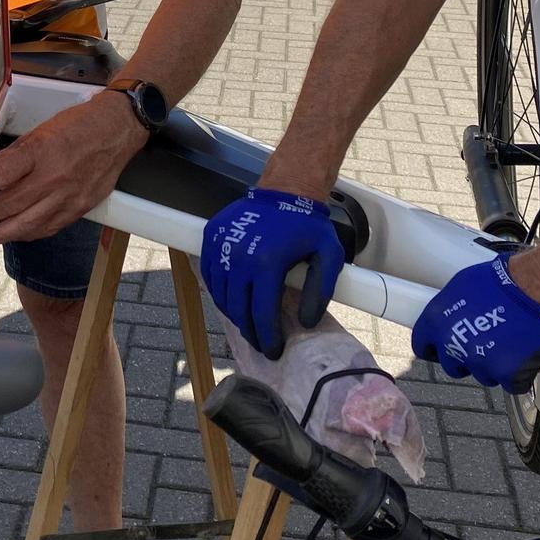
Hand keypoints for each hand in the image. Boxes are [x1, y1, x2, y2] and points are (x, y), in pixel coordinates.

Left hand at [0, 93, 145, 246]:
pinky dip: (27, 234)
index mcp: (40, 151)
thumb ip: (8, 155)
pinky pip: (47, 228)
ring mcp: (67, 196)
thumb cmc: (78, 126)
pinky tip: (13, 235)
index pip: (0, 176)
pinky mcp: (79, 208)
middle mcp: (53, 176)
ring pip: (27, 224)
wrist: (117, 130)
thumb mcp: (37, 133)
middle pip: (9, 204)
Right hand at [200, 189, 347, 360]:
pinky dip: (220, 293)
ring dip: (234, 315)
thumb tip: (306, 322)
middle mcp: (239, 258)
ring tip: (248, 324)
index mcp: (267, 264)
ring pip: (221, 296)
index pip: (261, 314)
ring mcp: (221, 247)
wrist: (284, 190)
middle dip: (250, 332)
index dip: (267, 338)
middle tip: (261, 343)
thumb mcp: (328, 255)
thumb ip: (321, 291)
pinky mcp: (211, 237)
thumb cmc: (307, 225)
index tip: (273, 350)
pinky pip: (210, 276)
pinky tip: (233, 301)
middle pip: (238, 310)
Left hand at [410, 254, 539, 392]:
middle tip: (483, 342)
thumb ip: (449, 308)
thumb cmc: (503, 280)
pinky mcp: (508, 375)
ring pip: (482, 375)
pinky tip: (525, 355)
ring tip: (509, 342)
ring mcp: (480, 363)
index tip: (441, 348)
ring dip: (493, 365)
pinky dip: (518, 374)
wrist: (539, 289)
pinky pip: (511, 384)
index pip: (422, 346)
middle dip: (465, 357)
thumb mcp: (462, 284)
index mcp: (436, 321)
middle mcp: (454, 345)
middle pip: (452, 365)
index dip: (434, 347)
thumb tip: (449, 319)